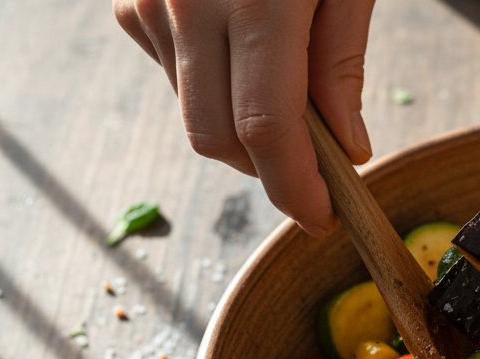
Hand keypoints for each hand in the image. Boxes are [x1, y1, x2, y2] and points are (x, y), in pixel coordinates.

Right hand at [113, 0, 376, 236]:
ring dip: (244, 128)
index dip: (296, 187)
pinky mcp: (133, 4)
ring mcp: (152, 5)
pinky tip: (245, 52)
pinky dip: (215, 89)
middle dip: (270, 170)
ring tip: (288, 82)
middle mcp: (189, 7)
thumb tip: (347, 148)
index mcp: (255, 3)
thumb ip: (342, 62)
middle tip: (319, 165)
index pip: (266, 130)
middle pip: (219, 139)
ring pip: (195, 116)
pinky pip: (175, 79)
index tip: (324, 216)